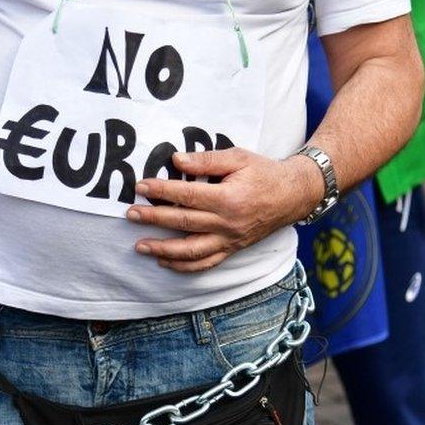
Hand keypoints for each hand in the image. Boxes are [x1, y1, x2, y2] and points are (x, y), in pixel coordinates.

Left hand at [127, 148, 323, 271]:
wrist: (294, 195)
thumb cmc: (264, 173)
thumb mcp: (238, 157)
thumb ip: (207, 160)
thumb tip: (176, 160)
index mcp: (229, 199)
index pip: (187, 196)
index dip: (161, 191)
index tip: (141, 187)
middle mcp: (228, 224)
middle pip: (184, 223)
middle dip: (153, 219)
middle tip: (130, 214)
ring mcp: (230, 240)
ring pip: (191, 251)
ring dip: (163, 250)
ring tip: (140, 246)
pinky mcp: (232, 249)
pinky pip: (206, 263)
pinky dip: (184, 266)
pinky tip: (165, 262)